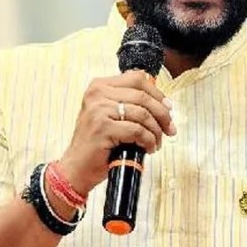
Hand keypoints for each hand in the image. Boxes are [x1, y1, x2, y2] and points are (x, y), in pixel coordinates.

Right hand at [57, 71, 175, 195]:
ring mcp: (99, 110)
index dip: (157, 93)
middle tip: (169, 128)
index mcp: (100, 85)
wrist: (76, 168)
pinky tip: (148, 148)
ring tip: (157, 142)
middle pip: (143, 96)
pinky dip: (148, 140)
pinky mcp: (103, 128)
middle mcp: (97, 94)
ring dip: (156, 131)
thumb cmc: (97, 143)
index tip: (169, 108)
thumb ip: (130, 102)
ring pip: (143, 114)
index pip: (138, 79)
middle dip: (162, 114)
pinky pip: (137, 131)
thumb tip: (164, 103)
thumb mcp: (110, 114)